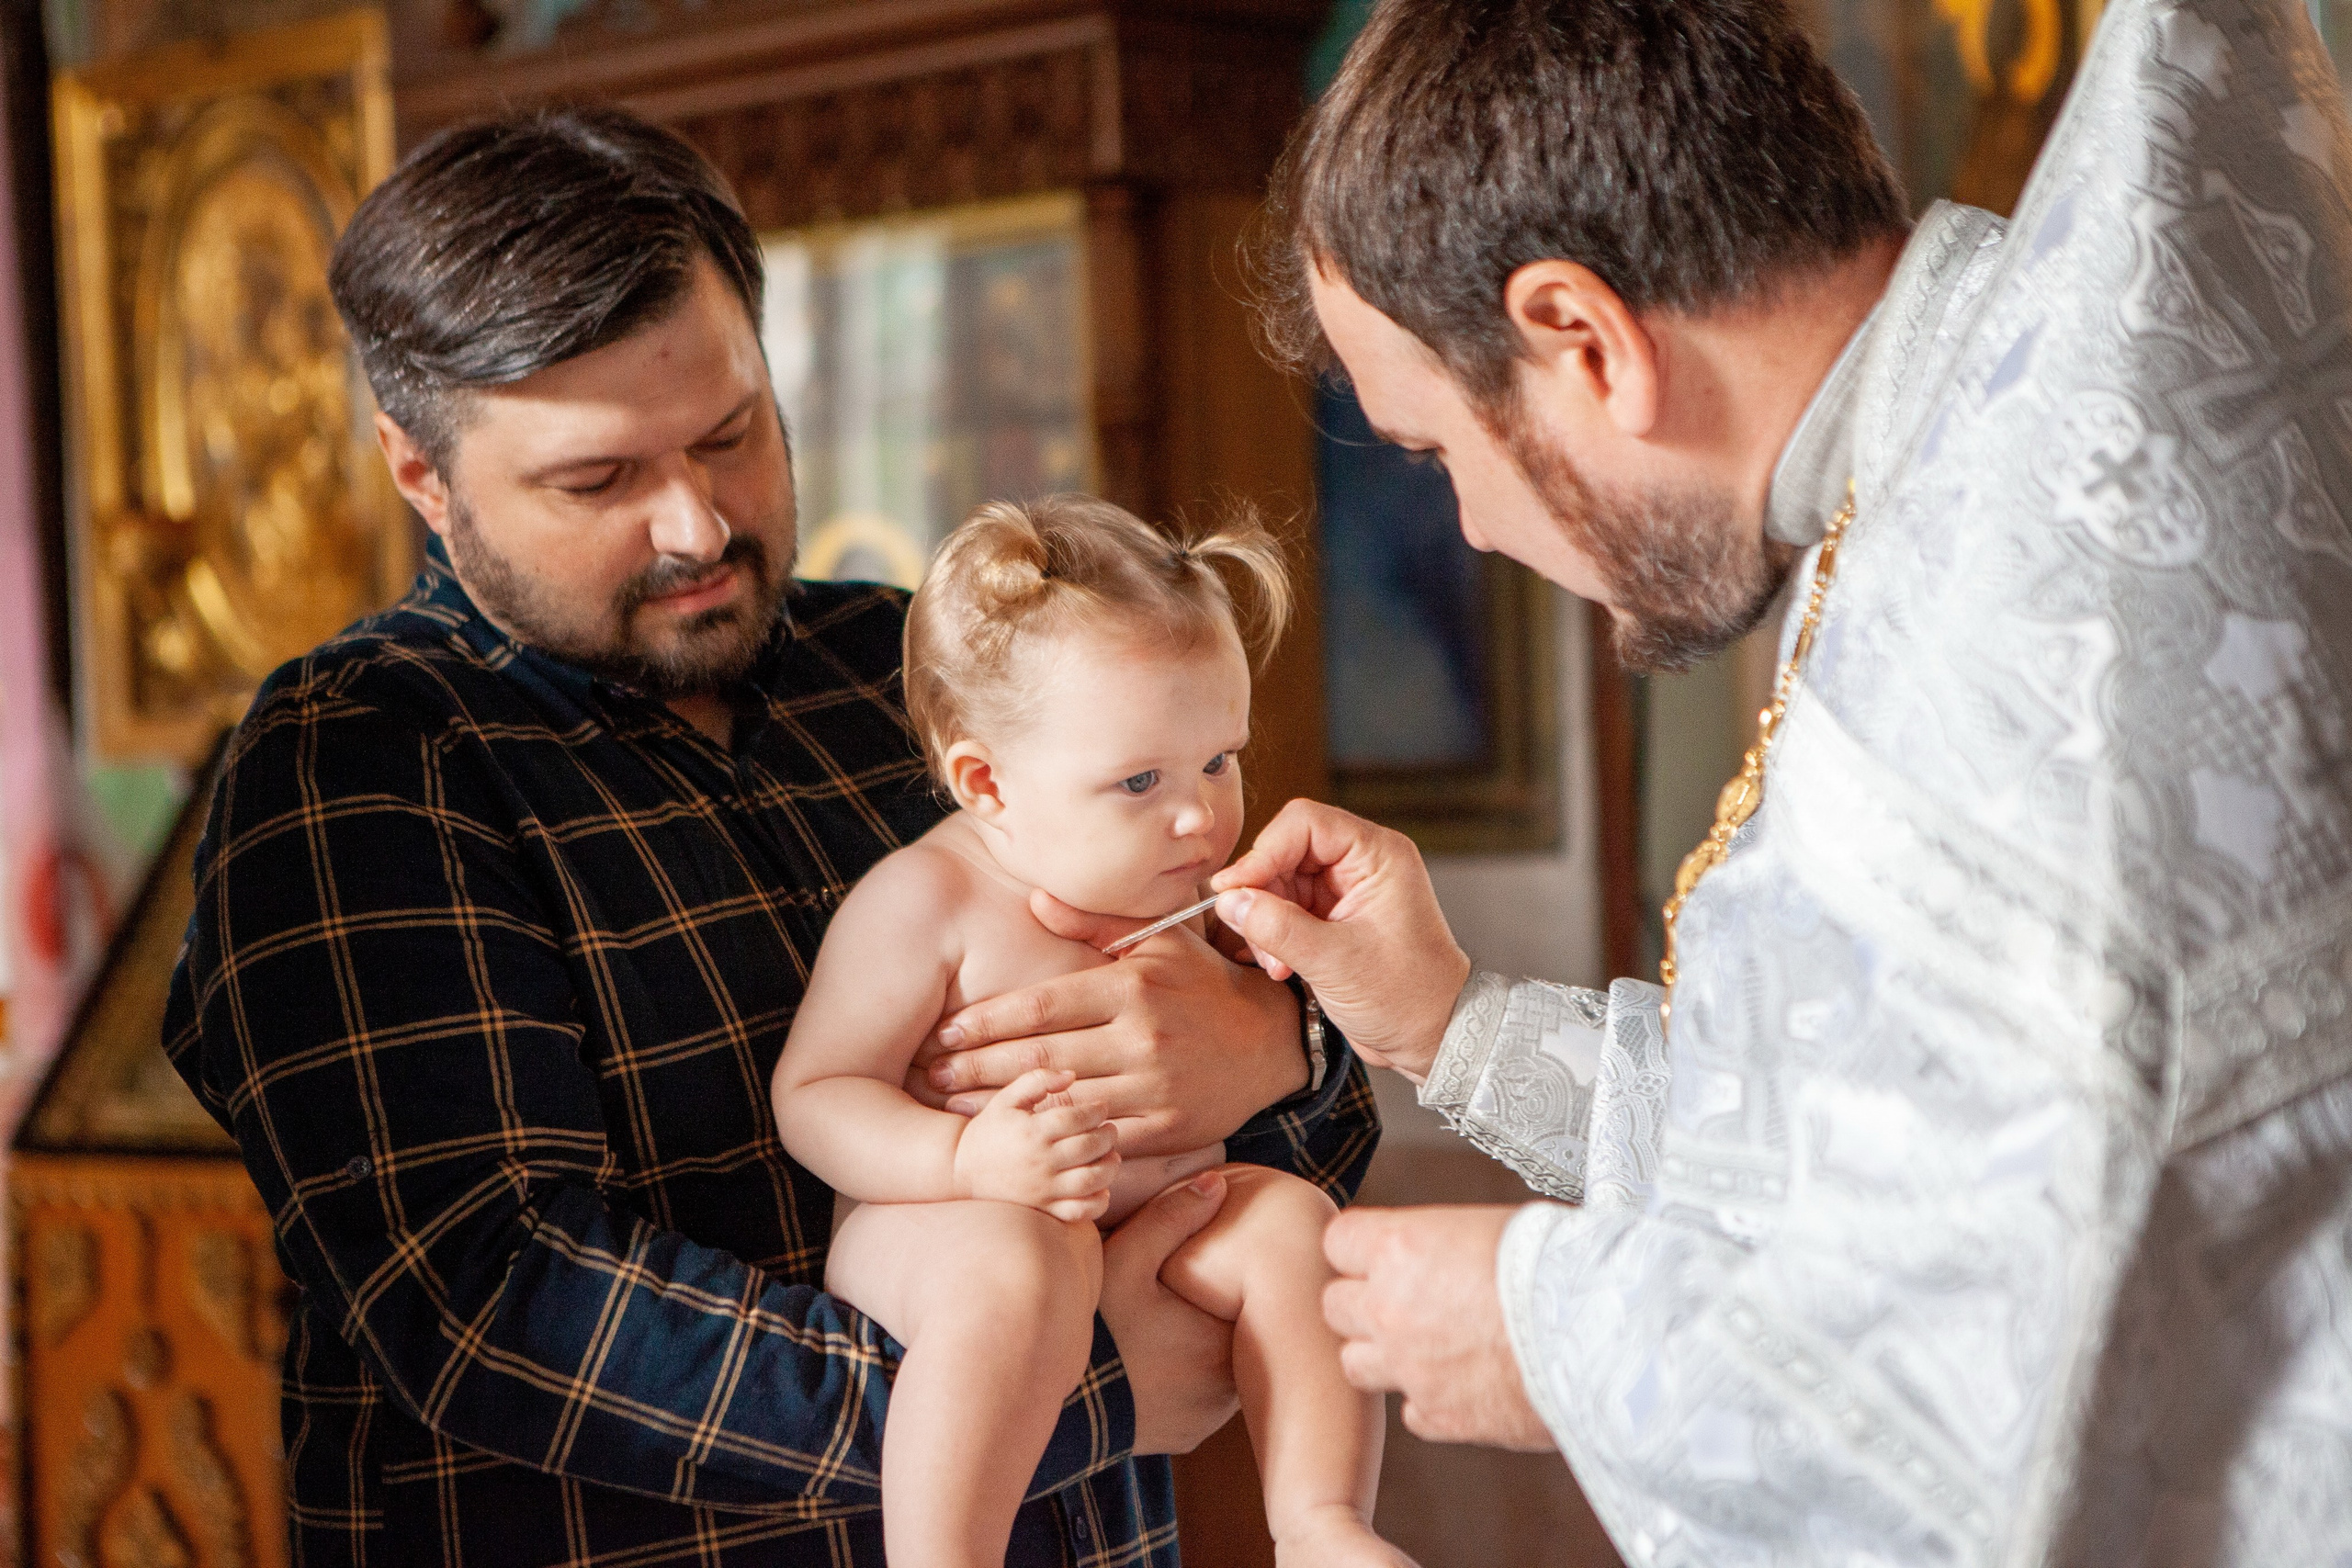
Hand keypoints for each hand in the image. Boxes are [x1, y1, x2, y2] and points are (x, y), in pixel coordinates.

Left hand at [926, 889, 1307, 1153]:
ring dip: (1003, 1109)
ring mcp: (1155, 1087)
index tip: (944, 1030)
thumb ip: (1093, 921)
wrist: (1271, 1040)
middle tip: (929, 1073)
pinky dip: (1057, 1139)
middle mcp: (1141, 1037)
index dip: (986, 1021)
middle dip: (977, 1067)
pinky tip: (1021, 1140)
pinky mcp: (1167, 1128)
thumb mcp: (1157, 939)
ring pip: (1063, 1102)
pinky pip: (1100, 1137)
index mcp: (1131, 986)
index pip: (1042, 1006)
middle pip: (1041, 1057)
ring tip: (954, 1110)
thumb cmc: (1202, 982)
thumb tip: (1034, 899)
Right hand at [951, 1068, 1121, 1221]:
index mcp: (1032, 1131)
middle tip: (1108, 1130)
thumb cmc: (989, 1130)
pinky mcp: (1044, 1209)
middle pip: (1089, 1147)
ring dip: (1109, 1167)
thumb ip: (1038, 1080)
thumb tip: (1071, 1075)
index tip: (1101, 1109)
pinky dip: (1098, 1201)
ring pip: (1091, 1180)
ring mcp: (1043, 1189)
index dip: (1096, 1111)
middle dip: (1107, 1136)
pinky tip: (1101, 1187)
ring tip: (1110, 1156)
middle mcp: (1040, 1161)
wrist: (960, 1169)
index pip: (1077, 1118)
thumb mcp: (1006, 1099)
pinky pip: (1080, 1211)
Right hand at [1100, 1169, 1238, 1453]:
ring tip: (1180, 1324)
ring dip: (1209, 1349)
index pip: (1254, 1304)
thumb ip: (1171, 1217)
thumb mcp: (1126, 1260)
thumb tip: (1217, 1182)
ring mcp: (1208, 1418)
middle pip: (1242, 1337)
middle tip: (1195, 1293)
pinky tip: (1164, 1361)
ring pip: (1225, 1370)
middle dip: (1224, 1313)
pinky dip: (1189, 1382)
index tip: (1218, 1269)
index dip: (1236, 1282)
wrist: (1062, 1409)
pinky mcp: (1187, 1437)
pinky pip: (1203, 1402)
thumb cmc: (1095, 1329)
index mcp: (1225, 1341)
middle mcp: (1228, 1388)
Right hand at [1212, 799, 1471, 1082]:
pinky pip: (1287, 909)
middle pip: (1287, 851)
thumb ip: (1277, 927)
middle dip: (1264, 894)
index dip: (1263, 851)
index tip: (1234, 889)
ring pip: (1281, 882)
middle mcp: (1362, 864)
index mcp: (1377, 855)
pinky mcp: (1334, 917)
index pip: (1304, 823)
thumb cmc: (1406, 997)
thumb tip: (1229, 901)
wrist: (1431, 1037)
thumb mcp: (1335, 962)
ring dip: (1267, 921)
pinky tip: (1281, 966)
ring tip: (1277, 964)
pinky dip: (1274, 935)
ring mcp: (1347, 890)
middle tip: (1255, 936)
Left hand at [1321, 1205, 1553, 1450]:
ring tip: (1426, 1345)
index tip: (1378, 1252)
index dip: (1358, 1248)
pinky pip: (1410, 1410)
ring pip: (1354, 1364)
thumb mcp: (1493, 1226)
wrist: (1597, 1334)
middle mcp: (1389, 1308)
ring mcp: (1408, 1368)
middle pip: (1334, 1305)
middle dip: (1362, 1302)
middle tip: (1401, 1300)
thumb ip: (1445, 1245)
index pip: (1336, 1242)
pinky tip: (1464, 1383)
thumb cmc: (1557, 1265)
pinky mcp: (1439, 1416)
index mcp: (1399, 1248)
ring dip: (1382, 1355)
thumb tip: (1444, 1251)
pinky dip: (1430, 1400)